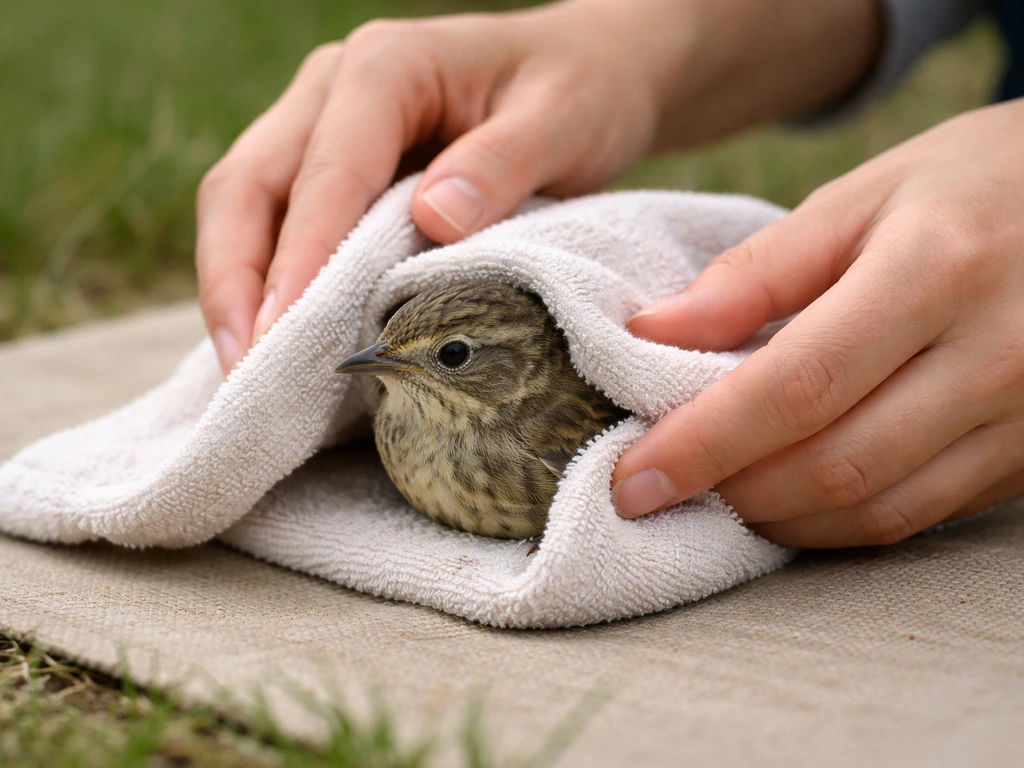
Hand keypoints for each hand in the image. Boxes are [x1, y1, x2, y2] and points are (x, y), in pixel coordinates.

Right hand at [195, 0, 880, 374]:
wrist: (589, 73)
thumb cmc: (581, 91)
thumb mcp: (563, 121)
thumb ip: (503, 164)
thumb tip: (432, 219)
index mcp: (387, 68)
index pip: (326, 171)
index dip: (299, 258)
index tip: (284, 336)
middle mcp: (336, 89)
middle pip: (248, 184)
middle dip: (234, 281)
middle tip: (244, 372)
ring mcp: (326, 125)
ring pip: (246, 203)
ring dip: (235, 287)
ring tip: (245, 372)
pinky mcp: (334, 164)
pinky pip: (277, 220)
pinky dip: (267, 280)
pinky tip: (274, 339)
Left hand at [613, 99, 1023, 547]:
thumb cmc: (972, 184)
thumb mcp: (863, 197)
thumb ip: (756, 273)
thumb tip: (651, 334)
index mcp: (938, 269)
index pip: (795, 386)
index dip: (703, 444)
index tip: (632, 479)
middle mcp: (995, 354)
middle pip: (835, 463)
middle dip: (730, 492)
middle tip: (663, 492)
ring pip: (878, 509)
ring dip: (779, 520)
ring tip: (715, 499)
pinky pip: (922, 515)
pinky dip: (839, 523)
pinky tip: (788, 502)